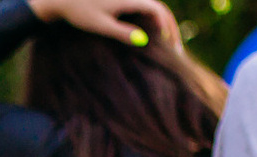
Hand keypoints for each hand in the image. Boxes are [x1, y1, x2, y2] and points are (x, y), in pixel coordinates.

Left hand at [30, 0, 178, 45]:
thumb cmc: (80, 13)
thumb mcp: (100, 25)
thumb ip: (121, 32)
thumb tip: (143, 41)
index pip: (157, 10)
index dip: (167, 28)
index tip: (171, 48)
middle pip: (160, 9)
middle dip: (170, 28)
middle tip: (176, 51)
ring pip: (154, 9)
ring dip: (163, 26)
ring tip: (169, 47)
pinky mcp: (124, 1)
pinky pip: (145, 10)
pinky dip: (153, 24)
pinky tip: (154, 40)